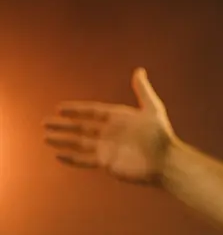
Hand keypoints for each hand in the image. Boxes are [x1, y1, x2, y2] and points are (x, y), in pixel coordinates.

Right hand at [42, 67, 177, 184]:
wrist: (165, 161)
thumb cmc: (161, 135)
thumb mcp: (152, 109)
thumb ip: (143, 90)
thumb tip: (139, 70)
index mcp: (119, 118)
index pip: (92, 112)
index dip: (76, 110)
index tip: (59, 109)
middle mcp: (111, 132)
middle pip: (82, 127)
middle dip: (63, 125)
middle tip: (45, 122)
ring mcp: (108, 148)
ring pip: (79, 143)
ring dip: (63, 141)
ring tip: (46, 138)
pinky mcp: (107, 163)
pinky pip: (85, 160)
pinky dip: (72, 159)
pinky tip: (58, 156)